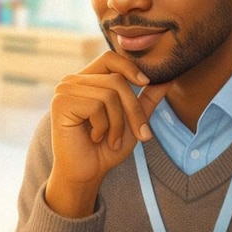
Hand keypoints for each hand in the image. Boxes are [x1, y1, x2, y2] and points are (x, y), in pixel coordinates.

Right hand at [45, 51, 171, 217]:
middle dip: (133, 109)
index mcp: (86, 80)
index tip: (145, 83)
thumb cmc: (106, 148)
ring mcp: (64, 91)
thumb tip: (170, 76)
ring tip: (110, 139)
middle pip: (116, 80)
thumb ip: (147, 97)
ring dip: (118, 123)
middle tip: (138, 133)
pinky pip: (96, 106)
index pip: (110, 58)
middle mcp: (72, 81)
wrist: (87, 173)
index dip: (130, 67)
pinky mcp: (61, 103)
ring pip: (109, 94)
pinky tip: (94, 138)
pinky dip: (103, 127)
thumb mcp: (133, 119)